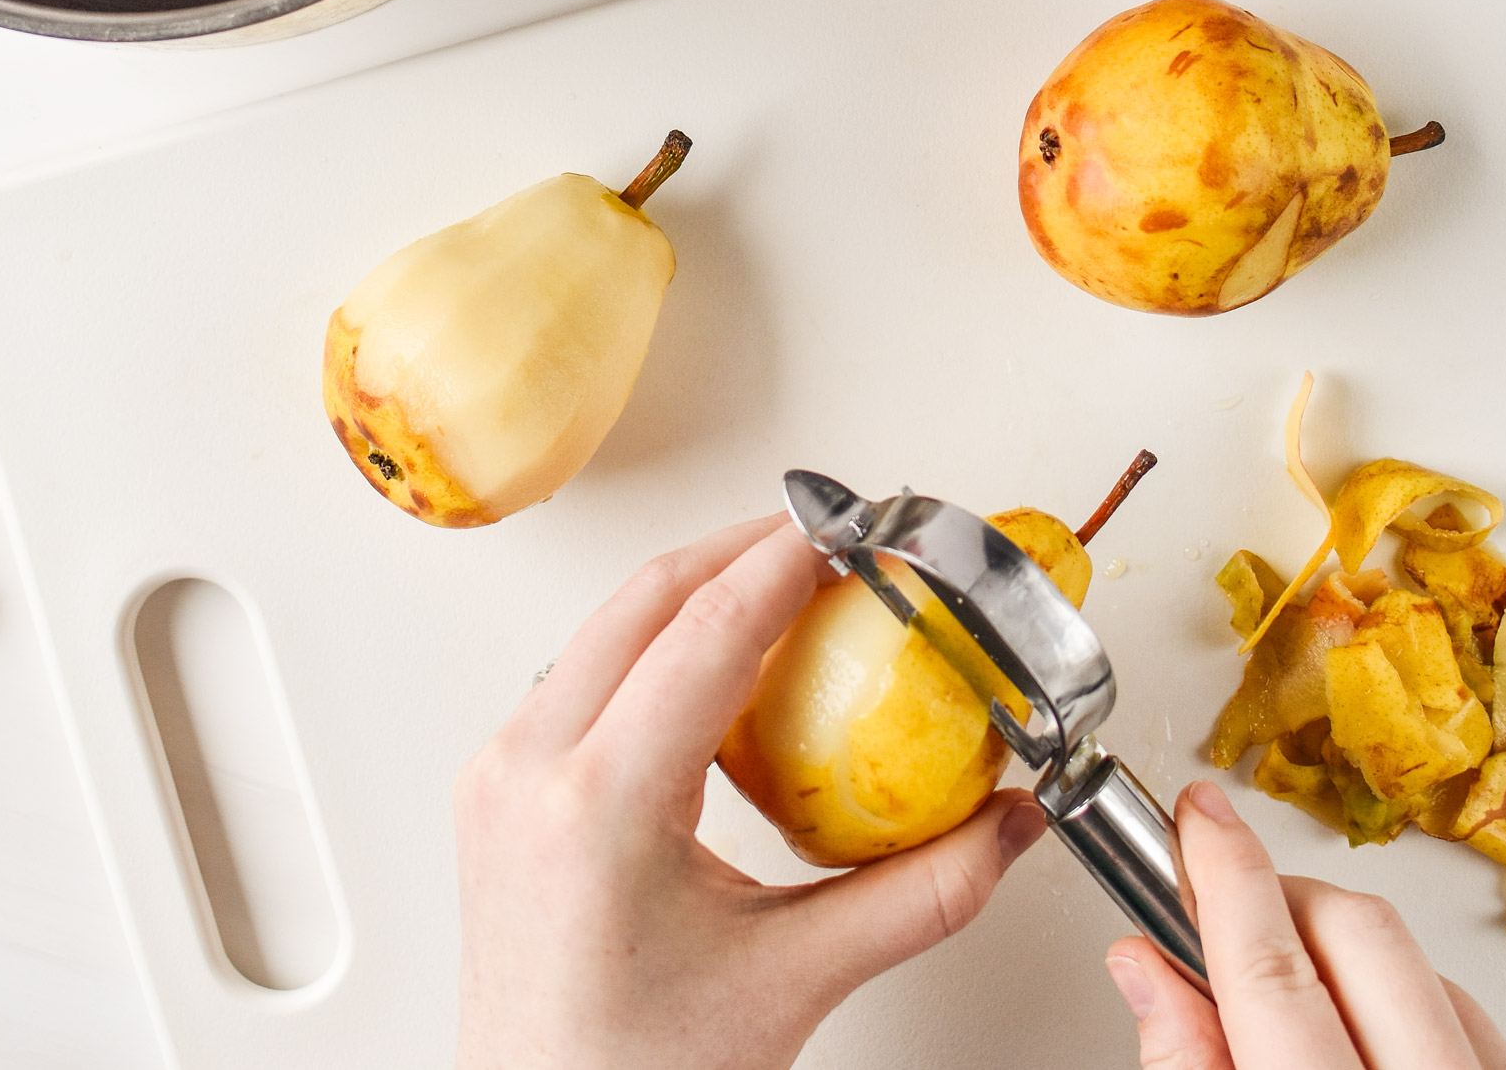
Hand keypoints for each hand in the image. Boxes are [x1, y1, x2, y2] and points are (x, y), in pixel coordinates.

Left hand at [454, 516, 1047, 1069]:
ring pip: (605, 628)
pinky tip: (719, 669)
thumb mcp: (796, 979)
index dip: (790, 561)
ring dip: (698, 591)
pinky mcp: (498, 793)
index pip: (707, 632)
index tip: (853, 527)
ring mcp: (500, 780)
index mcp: (596, 807)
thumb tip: (1008, 825)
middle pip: (646, 600)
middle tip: (833, 539)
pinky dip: (657, 645)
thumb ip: (922, 893)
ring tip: (786, 589)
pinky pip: (583, 676)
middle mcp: (529, 775)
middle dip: (745, 549)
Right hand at [1105, 780, 1505, 1069]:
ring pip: (1415, 957)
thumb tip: (1144, 964)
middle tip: (1223, 909)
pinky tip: (1361, 1025)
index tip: (1194, 814)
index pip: (1269, 968)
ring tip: (1289, 990)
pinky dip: (1405, 992)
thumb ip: (1187, 1065)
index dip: (1223, 874)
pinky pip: (1467, 1007)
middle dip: (1279, 898)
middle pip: (1355, 933)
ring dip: (1340, 947)